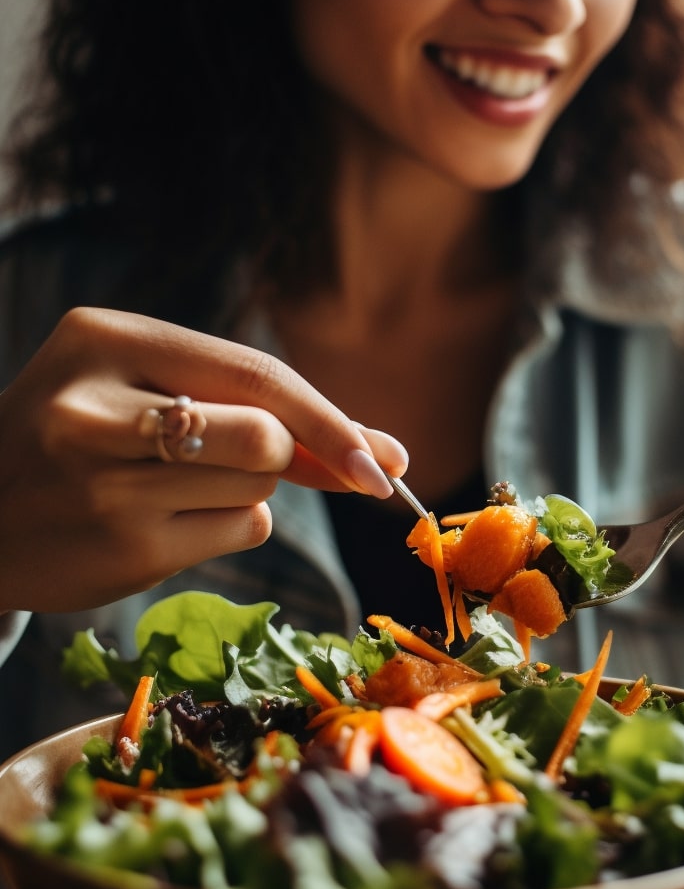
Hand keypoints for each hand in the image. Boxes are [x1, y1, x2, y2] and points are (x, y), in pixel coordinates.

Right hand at [0, 307, 407, 612]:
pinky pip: (241, 532)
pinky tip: (165, 522)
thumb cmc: (89, 440)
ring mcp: (105, 484)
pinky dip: (230, 527)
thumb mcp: (154, 390)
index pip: (259, 375)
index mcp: (105, 339)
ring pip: (258, 489)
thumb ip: (263, 409)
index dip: (334, 423)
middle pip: (267, 438)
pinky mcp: (124, 550)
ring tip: (174, 485)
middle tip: (243, 459)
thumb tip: (388, 456)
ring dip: (248, 491)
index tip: (387, 463)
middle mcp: (96, 407)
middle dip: (282, 457)